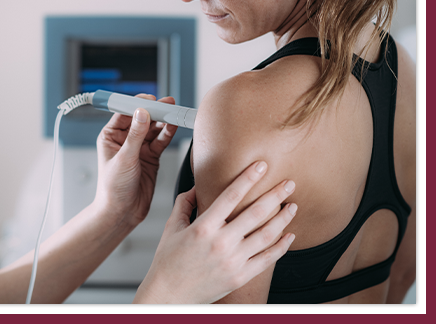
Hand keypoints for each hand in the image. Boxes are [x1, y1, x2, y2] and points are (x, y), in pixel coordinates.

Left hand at [94, 95, 178, 225]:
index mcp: (110, 136)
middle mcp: (125, 140)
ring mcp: (139, 148)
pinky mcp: (151, 157)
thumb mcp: (124, 159)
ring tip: (175, 113)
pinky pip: (161, 141)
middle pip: (142, 118)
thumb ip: (135, 136)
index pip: (125, 113)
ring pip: (153, 128)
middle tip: (168, 104)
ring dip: (164, 121)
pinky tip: (174, 126)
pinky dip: (168, 133)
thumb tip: (141, 113)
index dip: (138, 105)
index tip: (151, 100)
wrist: (122, 212)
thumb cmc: (113, 188)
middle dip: (155, 111)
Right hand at [133, 161, 296, 303]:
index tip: (262, 165)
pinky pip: (267, 259)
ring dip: (283, 218)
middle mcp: (221, 243)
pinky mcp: (240, 276)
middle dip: (275, 194)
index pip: (231, 195)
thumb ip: (184, 203)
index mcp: (203, 227)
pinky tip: (289, 235)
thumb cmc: (168, 261)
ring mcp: (233, 261)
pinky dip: (281, 246)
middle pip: (256, 213)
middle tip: (289, 183)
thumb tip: (197, 186)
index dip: (248, 177)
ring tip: (292, 206)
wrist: (169, 295)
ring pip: (266, 235)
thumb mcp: (171, 227)